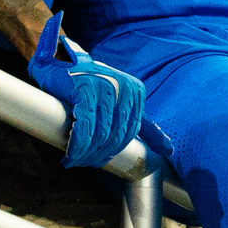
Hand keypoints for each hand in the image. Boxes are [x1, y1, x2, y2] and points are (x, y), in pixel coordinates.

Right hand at [26, 10, 144, 169]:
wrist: (58, 64)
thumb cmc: (89, 87)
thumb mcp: (121, 102)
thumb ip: (145, 125)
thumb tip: (168, 150)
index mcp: (136, 91)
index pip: (129, 133)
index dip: (112, 151)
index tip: (96, 161)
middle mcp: (124, 87)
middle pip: (115, 136)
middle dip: (98, 155)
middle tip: (82, 163)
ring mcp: (105, 86)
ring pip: (100, 134)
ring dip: (86, 154)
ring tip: (74, 160)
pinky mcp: (84, 88)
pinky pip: (84, 128)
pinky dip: (77, 146)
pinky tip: (70, 155)